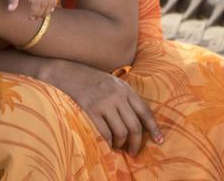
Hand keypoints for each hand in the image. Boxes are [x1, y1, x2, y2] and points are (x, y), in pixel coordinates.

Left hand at [9, 0, 55, 18]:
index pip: (36, 1)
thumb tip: (10, 9)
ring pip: (50, 0)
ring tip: (40, 17)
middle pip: (44, 2)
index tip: (30, 18)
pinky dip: (53, 4)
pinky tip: (49, 11)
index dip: (34, 11)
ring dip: (47, 11)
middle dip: (40, 13)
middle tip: (34, 19)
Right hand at [45, 59, 162, 156]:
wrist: (64, 71)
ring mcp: (104, 103)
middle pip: (135, 126)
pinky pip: (104, 132)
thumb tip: (134, 117)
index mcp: (125, 88)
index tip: (159, 141)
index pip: (145, 112)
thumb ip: (123, 95)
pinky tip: (106, 144)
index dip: (154, 129)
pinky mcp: (90, 110)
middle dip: (136, 143)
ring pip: (121, 132)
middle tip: (133, 152)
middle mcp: (117, 96)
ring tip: (117, 147)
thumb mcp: (110, 81)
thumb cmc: (87, 78)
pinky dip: (107, 142)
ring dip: (121, 144)